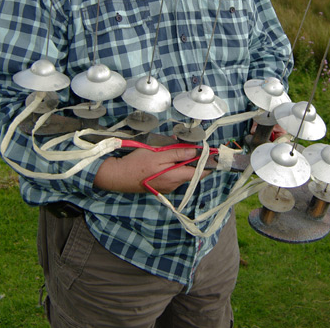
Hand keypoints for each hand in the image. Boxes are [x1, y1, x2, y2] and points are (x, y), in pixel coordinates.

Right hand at [93, 147, 209, 193]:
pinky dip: (172, 164)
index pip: (201, 172)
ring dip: (179, 159)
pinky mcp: (161, 185)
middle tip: (181, 143)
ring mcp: (168, 186)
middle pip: (190, 170)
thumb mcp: (159, 154)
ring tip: (168, 147)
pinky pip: (172, 173)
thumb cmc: (138, 164)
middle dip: (189, 156)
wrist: (118, 176)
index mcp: (176, 177)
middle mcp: (175, 185)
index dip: (208, 162)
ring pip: (181, 171)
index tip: (212, 152)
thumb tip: (195, 151)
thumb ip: (178, 154)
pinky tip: (162, 155)